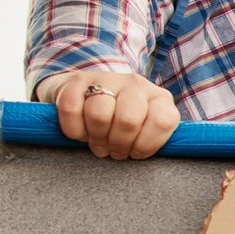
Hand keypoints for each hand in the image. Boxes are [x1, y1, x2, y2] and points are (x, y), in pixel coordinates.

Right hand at [42, 68, 180, 159]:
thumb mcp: (144, 131)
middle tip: (113, 151)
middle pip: (129, 120)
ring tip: (98, 142)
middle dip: (118, 144)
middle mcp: (136, 84)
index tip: (134, 153)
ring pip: (99, 114)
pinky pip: (72, 110)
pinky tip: (81, 132)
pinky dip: (74, 130)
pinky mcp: (77, 81)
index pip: (162, 122)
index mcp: (159, 99)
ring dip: (96, 138)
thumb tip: (143, 154)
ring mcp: (107, 79)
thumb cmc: (120, 123)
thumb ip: (151, 141)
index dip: (146, 145)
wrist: (85, 95)